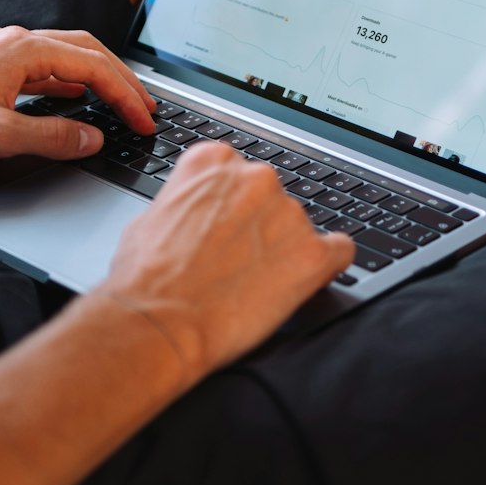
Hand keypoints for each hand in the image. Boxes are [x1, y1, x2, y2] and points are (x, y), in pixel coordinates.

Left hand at [0, 26, 155, 164]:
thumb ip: (52, 137)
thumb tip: (92, 138)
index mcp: (22, 49)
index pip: (94, 65)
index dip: (126, 95)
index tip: (144, 120)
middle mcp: (14, 42)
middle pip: (87, 52)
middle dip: (122, 80)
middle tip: (146, 108)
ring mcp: (1, 54)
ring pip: (67, 58)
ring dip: (98, 80)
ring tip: (122, 104)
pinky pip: (45, 70)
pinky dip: (71, 85)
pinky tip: (76, 102)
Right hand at [97, 140, 355, 380]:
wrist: (159, 324)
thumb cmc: (146, 279)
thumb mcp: (150, 217)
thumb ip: (186, 202)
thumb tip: (197, 212)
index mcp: (214, 161)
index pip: (239, 172)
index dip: (230, 205)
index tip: (225, 226)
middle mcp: (256, 177)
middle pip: (271, 197)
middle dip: (258, 226)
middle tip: (236, 260)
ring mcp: (289, 214)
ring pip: (298, 226)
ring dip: (283, 249)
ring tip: (252, 282)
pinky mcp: (312, 254)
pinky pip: (340, 250)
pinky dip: (326, 264)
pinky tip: (304, 279)